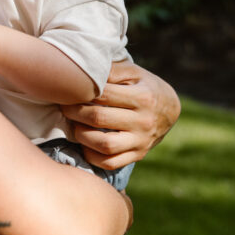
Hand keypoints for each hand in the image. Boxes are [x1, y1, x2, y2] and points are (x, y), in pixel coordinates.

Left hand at [60, 61, 179, 169]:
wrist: (170, 110)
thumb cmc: (145, 86)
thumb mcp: (134, 73)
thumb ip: (112, 71)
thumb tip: (86, 72)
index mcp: (142, 97)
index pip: (103, 95)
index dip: (82, 93)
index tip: (69, 92)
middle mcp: (143, 121)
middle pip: (99, 119)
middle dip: (75, 112)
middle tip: (65, 107)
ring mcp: (141, 141)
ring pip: (105, 145)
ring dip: (82, 135)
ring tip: (75, 126)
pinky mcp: (137, 155)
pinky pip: (110, 163)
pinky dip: (92, 156)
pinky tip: (85, 143)